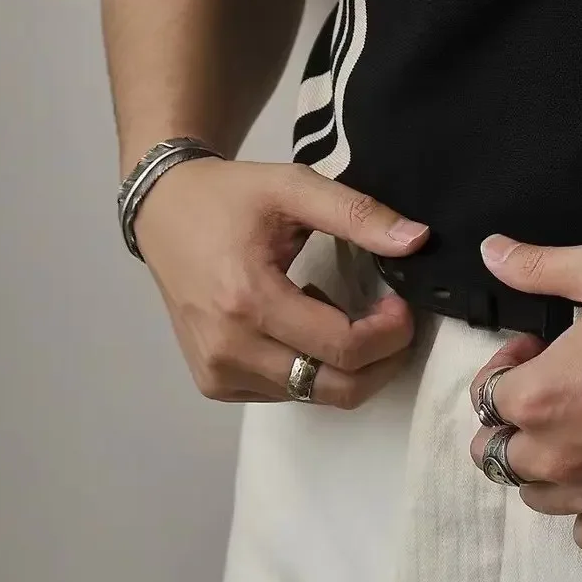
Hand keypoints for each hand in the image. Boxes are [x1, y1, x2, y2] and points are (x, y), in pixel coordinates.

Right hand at [134, 157, 427, 407]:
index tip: (401, 304)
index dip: (389, 333)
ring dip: (345, 362)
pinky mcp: (214, 384)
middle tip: (391, 319)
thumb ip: (358, 213)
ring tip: (338, 312)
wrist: (163, 212)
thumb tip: (418, 240)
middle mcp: (229, 350)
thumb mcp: (293, 187)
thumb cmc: (230, 197)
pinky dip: (311, 366)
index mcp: (248, 301)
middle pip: (336, 388)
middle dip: (381, 360)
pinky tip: (302, 323)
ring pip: (314, 395)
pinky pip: (285, 393)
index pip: (342, 348)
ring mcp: (218, 374)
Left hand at [468, 236, 581, 550]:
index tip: (539, 349)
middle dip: (512, 421)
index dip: (506, 366)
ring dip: (544, 466)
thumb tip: (492, 252)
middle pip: (496, 455)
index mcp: (539, 396)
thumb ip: (540, 266)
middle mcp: (556, 456)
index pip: (484, 397)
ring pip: (536, 497)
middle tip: (556, 391)